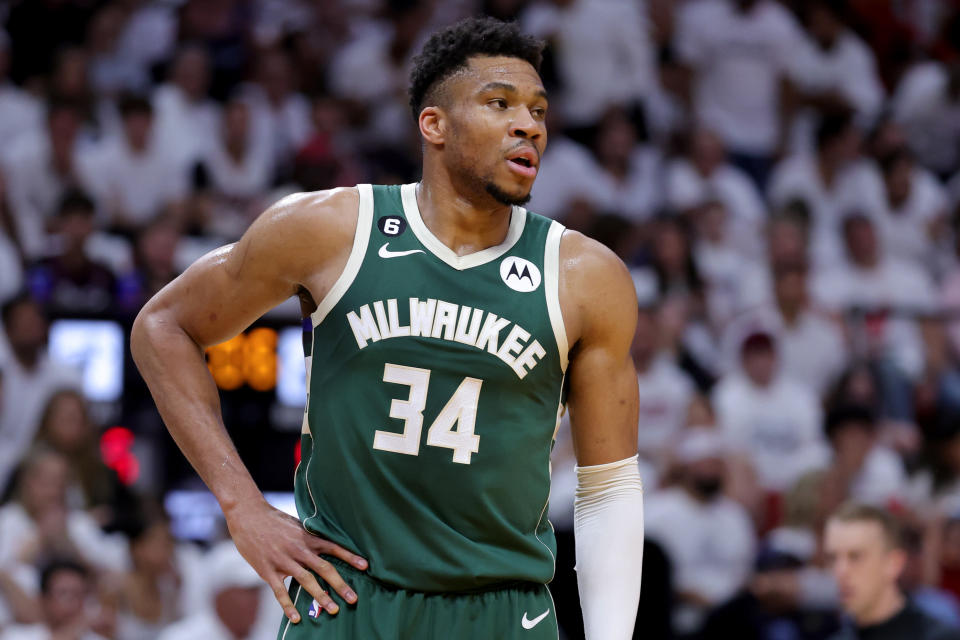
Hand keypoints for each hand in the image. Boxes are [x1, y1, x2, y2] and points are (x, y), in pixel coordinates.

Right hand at [224, 499, 367, 623]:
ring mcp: (283, 561)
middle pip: (324, 569)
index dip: (350, 557)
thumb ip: (310, 536)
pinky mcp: (268, 571)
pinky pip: (280, 592)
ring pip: (306, 582)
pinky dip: (288, 606)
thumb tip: (326, 544)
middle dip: (340, 584)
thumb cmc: (274, 520)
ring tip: (334, 609)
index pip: (334, 547)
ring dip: (321, 597)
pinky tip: (297, 618)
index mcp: (307, 537)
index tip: (365, 566)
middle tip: (353, 598)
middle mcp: (298, 550)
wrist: (248, 515)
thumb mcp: (296, 524)